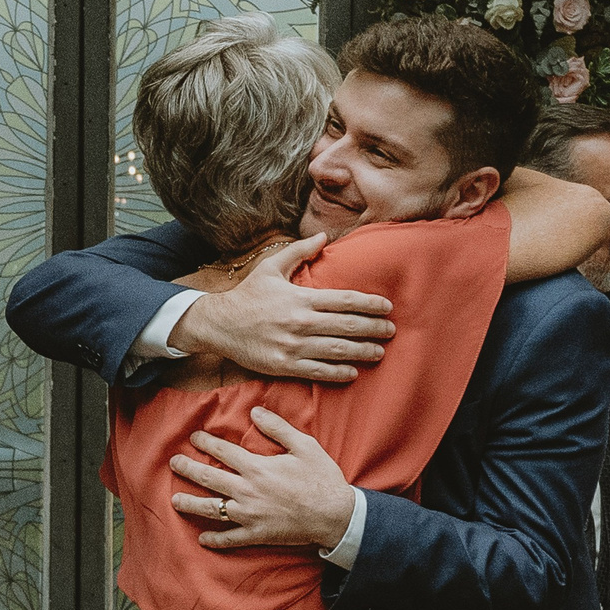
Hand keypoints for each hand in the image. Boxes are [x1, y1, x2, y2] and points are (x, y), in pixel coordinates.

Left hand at [167, 408, 355, 550]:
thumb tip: (255, 411)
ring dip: (190, 503)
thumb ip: (278, 428)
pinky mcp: (257, 535)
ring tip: (174, 500)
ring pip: (211, 509)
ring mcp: (249, 515)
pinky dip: (215, 540)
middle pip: (209, 478)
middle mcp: (247, 491)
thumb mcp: (304, 445)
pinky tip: (202, 539)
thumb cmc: (323, 478)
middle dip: (188, 469)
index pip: (223, 452)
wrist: (336, 515)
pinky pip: (230, 539)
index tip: (194, 437)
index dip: (206, 442)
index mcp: (257, 468)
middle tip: (174, 463)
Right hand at [169, 235, 393, 383]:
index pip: (345, 301)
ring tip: (379, 352)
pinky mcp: (284, 366)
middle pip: (347, 327)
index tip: (387, 307)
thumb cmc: (247, 295)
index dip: (370, 304)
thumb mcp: (270, 267)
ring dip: (362, 352)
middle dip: (373, 329)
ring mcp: (293, 347)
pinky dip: (338, 373)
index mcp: (301, 298)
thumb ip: (299, 252)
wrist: (218, 324)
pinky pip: (317, 372)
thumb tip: (323, 236)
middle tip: (391, 331)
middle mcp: (300, 323)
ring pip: (337, 351)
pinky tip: (353, 372)